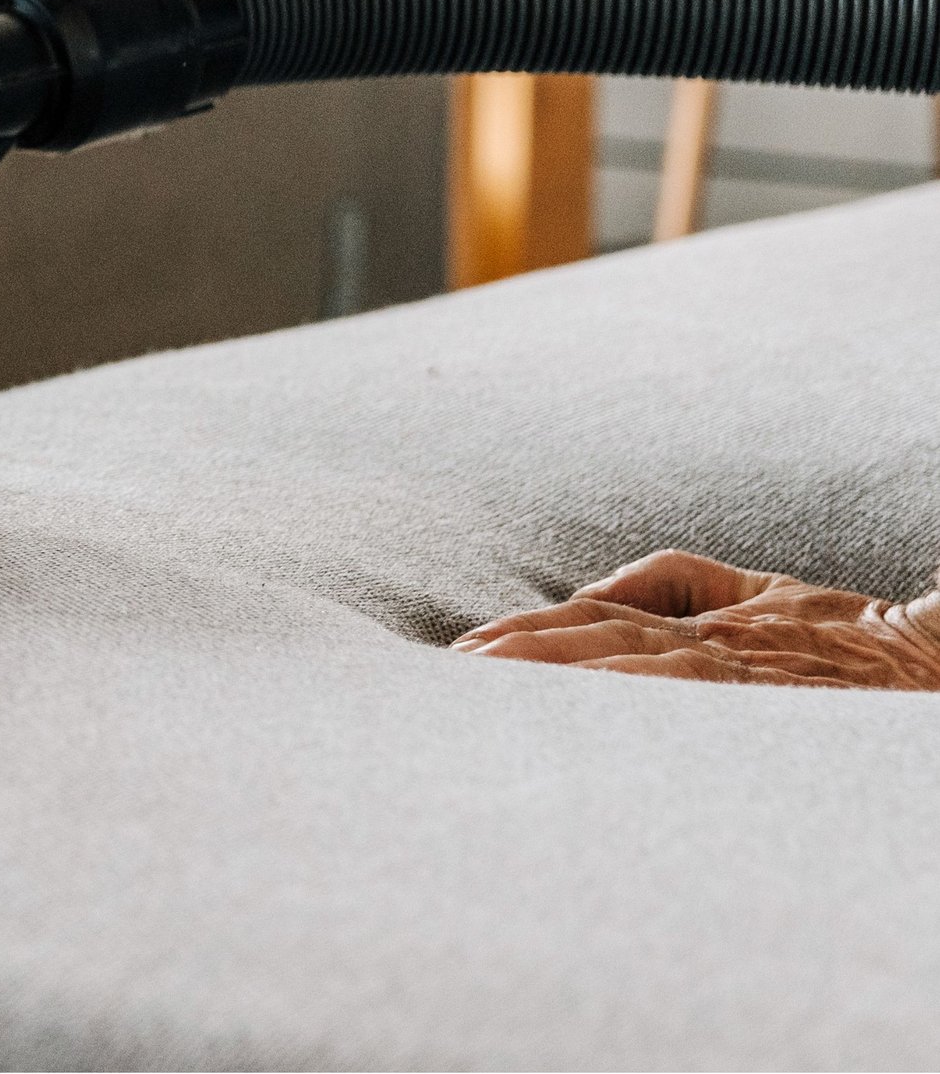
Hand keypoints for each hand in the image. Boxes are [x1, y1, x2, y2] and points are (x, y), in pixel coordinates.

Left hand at [454, 549, 939, 688]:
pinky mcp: (764, 723)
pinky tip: (571, 743)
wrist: (938, 662)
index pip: (582, 624)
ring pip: (621, 687)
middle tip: (436, 690)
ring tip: (478, 714)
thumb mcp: (754, 588)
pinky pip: (680, 725)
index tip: (455, 658)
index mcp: (694, 621)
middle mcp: (706, 650)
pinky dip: (622, 727)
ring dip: (547, 696)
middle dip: (508, 670)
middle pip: (585, 651)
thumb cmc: (842, 632)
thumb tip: (586, 593)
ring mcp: (734, 691)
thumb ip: (667, 582)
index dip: (514, 638)